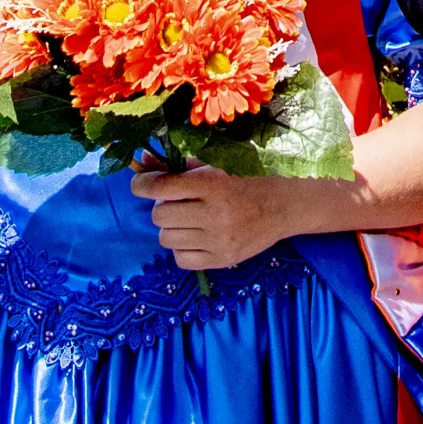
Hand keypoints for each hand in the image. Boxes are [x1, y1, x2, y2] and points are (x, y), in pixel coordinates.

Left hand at [131, 163, 289, 271]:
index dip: (142, 184)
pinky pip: (180, 259)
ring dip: (172, 228)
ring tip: (189, 220)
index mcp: (214, 185)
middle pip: (160, 216)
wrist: (282, 207)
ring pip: (166, 239)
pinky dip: (182, 248)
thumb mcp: (215, 167)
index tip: (140, 183)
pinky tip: (196, 237)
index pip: (162, 187)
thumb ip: (178, 168)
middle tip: (177, 203)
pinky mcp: (222, 261)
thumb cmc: (246, 180)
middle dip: (162, 207)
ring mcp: (218, 241)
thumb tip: (143, 162)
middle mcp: (215, 214)